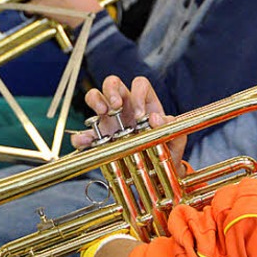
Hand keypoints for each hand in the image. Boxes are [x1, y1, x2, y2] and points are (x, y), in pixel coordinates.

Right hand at [72, 75, 186, 173]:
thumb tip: (156, 118)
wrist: (156, 173)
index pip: (139, 84)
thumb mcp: (174, 141)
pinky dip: (81, 136)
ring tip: (101, 113)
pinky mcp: (99, 138)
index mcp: (145, 103)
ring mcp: (109, 120)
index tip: (140, 114)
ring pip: (95, 97)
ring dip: (95, 100)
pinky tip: (85, 141)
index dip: (138, 93)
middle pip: (113, 83)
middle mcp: (125, 107)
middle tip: (115, 107)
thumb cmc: (166, 150)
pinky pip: (85, 133)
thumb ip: (170, 129)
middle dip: (112, 90)